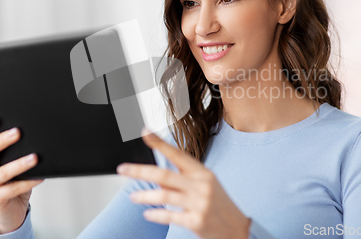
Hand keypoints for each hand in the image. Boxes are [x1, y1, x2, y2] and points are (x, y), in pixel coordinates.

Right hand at [0, 117, 43, 233]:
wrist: (12, 211)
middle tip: (18, 132)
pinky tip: (40, 177)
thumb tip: (35, 134)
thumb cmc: (15, 182)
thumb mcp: (12, 164)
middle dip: (2, 140)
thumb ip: (16, 152)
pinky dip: (28, 182)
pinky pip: (12, 189)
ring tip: (35, 157)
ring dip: (19, 163)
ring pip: (2, 172)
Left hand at [116, 127, 250, 238]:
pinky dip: (155, 214)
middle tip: (122, 169)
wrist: (238, 229)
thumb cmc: (219, 204)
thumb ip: (181, 180)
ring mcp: (199, 204)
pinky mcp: (196, 221)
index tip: (144, 132)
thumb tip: (155, 176)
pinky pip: (169, 215)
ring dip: (144, 196)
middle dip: (140, 171)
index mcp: (202, 172)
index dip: (159, 143)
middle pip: (164, 175)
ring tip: (133, 196)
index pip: (177, 154)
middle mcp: (201, 185)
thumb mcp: (205, 185)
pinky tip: (147, 213)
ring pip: (163, 195)